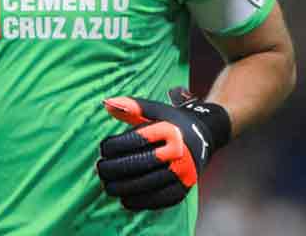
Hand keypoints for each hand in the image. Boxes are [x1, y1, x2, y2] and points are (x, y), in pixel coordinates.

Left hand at [96, 88, 231, 209]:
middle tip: (100, 170)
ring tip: (108, 187)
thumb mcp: (155, 110)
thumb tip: (106, 104)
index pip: (136, 140)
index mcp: (169, 130)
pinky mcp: (185, 187)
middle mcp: (179, 151)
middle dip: (115, 169)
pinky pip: (161, 199)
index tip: (103, 148)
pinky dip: (141, 202)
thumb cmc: (172, 122)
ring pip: (149, 184)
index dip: (115, 146)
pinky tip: (125, 200)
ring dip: (124, 188)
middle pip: (141, 163)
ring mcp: (184, 171)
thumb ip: (131, 107)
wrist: (204, 135)